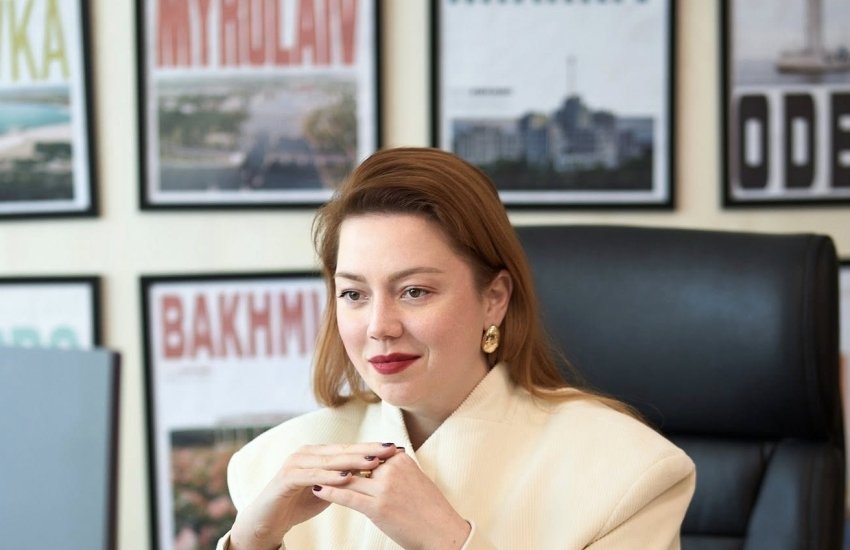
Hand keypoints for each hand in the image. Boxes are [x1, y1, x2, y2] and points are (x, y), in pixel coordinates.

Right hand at [229, 442, 400, 549]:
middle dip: (368, 449)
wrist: (267, 520)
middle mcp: (307, 453)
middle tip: (391, 449)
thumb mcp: (328, 491)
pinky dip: (330, 476)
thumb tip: (374, 475)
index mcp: (318, 453)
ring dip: (353, 461)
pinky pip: (312, 476)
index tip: (396, 449)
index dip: (373, 448)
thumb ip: (346, 481)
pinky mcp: (286, 477)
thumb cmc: (299, 504)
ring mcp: (295, 462)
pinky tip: (347, 477)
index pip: (350, 448)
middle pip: (343, 450)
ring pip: (329, 461)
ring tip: (374, 461)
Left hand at [311, 451, 470, 549]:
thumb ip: (394, 469)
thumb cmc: (429, 509)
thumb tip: (375, 465)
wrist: (442, 533)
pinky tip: (317, 489)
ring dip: (327, 476)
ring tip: (310, 474)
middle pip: (356, 465)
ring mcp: (385, 487)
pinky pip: (348, 497)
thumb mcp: (414, 479)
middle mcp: (392, 469)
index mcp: (400, 460)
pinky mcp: (378, 507)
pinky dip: (330, 492)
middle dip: (336, 466)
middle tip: (316, 463)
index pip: (367, 455)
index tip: (332, 455)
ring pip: (348, 479)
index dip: (349, 457)